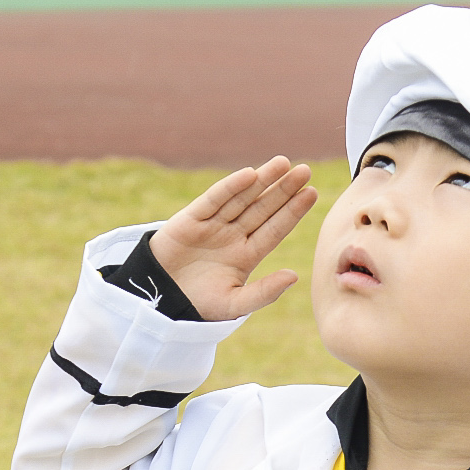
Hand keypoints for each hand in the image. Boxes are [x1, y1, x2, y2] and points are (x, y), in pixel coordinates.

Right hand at [149, 157, 317, 321]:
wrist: (157, 302)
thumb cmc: (197, 305)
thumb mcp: (234, 305)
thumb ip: (264, 292)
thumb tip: (294, 275)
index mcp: (246, 255)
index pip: (275, 229)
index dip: (293, 211)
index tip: (312, 193)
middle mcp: (233, 236)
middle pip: (263, 208)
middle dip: (283, 190)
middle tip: (305, 171)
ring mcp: (213, 225)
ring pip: (242, 199)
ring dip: (262, 180)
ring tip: (284, 164)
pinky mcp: (190, 219)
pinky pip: (213, 200)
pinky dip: (230, 187)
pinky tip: (249, 175)